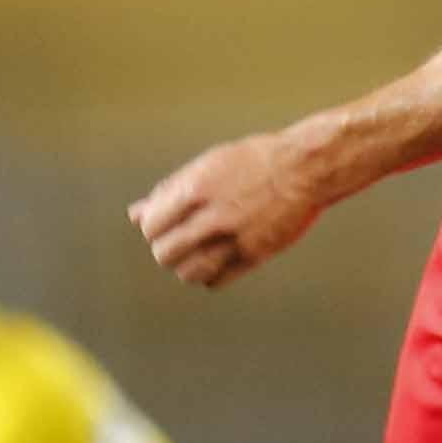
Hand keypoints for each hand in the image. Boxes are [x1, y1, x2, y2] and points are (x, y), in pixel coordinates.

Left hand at [132, 129, 333, 288]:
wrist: (305, 168)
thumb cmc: (256, 161)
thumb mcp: (208, 165)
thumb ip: (170, 191)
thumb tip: (136, 213)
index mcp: (197, 188)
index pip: (152, 226)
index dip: (154, 229)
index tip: (164, 226)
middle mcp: (214, 215)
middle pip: (165, 253)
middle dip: (167, 249)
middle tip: (181, 241)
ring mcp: (236, 237)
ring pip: (188, 273)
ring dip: (186, 266)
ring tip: (199, 253)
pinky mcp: (255, 255)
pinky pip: (216, 281)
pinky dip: (209, 276)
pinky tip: (217, 261)